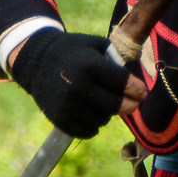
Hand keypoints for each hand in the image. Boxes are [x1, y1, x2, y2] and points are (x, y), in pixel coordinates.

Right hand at [8, 28, 145, 137]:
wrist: (35, 62)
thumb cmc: (73, 52)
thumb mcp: (96, 44)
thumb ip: (118, 58)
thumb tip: (138, 74)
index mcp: (89, 66)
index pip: (124, 84)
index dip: (138, 90)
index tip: (142, 93)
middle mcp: (77, 87)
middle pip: (117, 106)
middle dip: (130, 105)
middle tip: (133, 103)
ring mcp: (67, 105)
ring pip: (103, 120)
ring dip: (108, 114)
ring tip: (102, 102)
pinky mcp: (58, 119)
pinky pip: (87, 131)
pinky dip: (93, 125)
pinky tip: (92, 114)